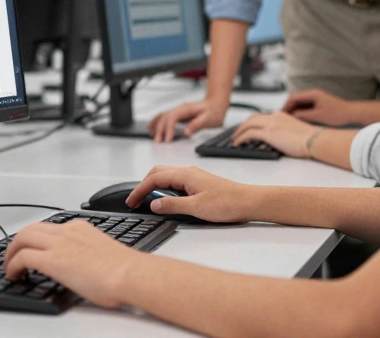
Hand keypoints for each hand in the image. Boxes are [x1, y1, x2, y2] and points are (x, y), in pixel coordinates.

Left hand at [4, 219, 140, 307]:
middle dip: (17, 242)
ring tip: (9, 267)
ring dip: (11, 253)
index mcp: (80, 228)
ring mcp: (59, 244)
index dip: (35, 238)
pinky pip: (22, 257)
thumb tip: (83, 266)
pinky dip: (12, 265)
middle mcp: (67, 232)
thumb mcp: (103, 252)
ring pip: (22, 238)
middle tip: (12, 256)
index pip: (49, 227)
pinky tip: (14, 275)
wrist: (129, 274)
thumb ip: (88, 253)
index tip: (31, 248)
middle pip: (30, 228)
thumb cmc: (125, 270)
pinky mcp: (53, 261)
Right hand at [124, 165, 257, 222]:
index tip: (131, 201)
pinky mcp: (199, 182)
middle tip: (135, 200)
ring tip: (147, 200)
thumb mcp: (196, 208)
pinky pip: (175, 180)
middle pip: (157, 172)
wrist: (248, 201)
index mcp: (185, 174)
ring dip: (153, 185)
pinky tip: (166, 198)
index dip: (139, 190)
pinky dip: (164, 187)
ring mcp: (194, 176)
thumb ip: (172, 205)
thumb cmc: (228, 203)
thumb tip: (154, 204)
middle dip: (143, 185)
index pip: (154, 178)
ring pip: (166, 175)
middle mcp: (188, 171)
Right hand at [147, 99, 226, 142]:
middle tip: (158, 142)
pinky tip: (153, 127)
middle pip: (165, 117)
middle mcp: (180, 109)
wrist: (216, 104)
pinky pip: (164, 117)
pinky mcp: (178, 115)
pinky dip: (157, 122)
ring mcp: (178, 111)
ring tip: (152, 136)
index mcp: (186, 109)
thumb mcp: (209, 118)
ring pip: (163, 116)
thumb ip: (197, 124)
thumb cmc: (214, 111)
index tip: (167, 139)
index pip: (172, 117)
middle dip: (160, 129)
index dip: (168, 128)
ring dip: (157, 126)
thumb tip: (186, 132)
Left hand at [232, 112, 320, 157]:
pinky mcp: (269, 133)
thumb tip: (279, 140)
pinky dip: (241, 138)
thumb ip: (285, 132)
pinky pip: (249, 134)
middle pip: (252, 118)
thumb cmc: (310, 140)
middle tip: (237, 133)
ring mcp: (271, 124)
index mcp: (281, 115)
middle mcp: (274, 117)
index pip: (262, 116)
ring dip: (239, 132)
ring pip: (248, 124)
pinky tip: (238, 144)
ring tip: (234, 140)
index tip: (248, 127)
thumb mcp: (295, 132)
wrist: (315, 140)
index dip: (253, 122)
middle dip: (243, 126)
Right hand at [283, 88, 354, 125]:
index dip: (285, 106)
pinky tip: (298, 121)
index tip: (280, 115)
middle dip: (288, 109)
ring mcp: (316, 99)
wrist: (353, 114)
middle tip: (282, 119)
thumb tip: (291, 116)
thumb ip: (303, 115)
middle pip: (295, 100)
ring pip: (300, 104)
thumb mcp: (318, 116)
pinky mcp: (319, 105)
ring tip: (288, 121)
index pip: (293, 97)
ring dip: (294, 111)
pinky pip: (306, 108)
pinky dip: (300, 113)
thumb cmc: (338, 114)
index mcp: (313, 94)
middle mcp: (313, 94)